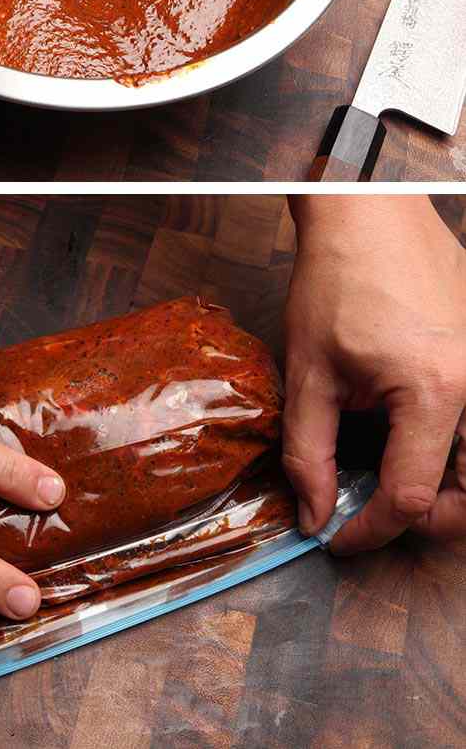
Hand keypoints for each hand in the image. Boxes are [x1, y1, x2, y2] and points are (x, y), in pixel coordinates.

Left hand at [285, 195, 465, 552]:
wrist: (372, 220)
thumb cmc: (339, 282)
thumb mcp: (309, 373)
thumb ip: (308, 451)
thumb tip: (314, 513)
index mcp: (437, 393)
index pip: (412, 495)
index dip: (371, 529)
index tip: (337, 538)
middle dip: (427, 522)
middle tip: (373, 517)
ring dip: (449, 493)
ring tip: (394, 487)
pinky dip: (458, 457)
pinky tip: (414, 449)